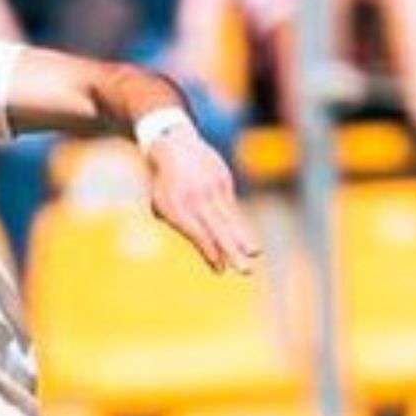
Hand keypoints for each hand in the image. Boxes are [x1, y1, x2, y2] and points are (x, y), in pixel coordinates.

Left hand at [148, 131, 259, 273]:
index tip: (220, 270)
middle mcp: (196, 199)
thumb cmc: (166, 183)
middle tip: (244, 270)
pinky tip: (245, 241)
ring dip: (242, 239)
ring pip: (229, 218)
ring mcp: (212, 189)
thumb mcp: (162, 205)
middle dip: (231, 252)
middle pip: (217, 230)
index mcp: (178, 208)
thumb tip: (211, 256)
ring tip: (253, 253)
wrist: (175, 144)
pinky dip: (237, 224)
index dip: (209, 252)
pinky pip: (230, 207)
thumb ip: (183, 228)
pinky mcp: (224, 181)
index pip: (197, 234)